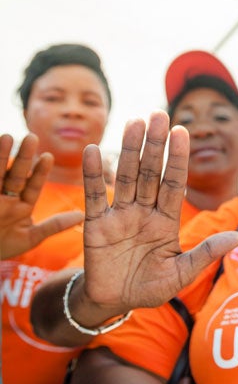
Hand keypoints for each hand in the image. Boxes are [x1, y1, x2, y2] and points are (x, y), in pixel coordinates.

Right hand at [0, 133, 82, 258]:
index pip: (32, 185)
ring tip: (6, 136)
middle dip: (23, 157)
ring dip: (1, 156)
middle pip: (15, 174)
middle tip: (32, 137)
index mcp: (21, 205)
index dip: (39, 171)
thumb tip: (82, 215)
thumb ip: (54, 226)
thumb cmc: (2, 248)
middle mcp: (5, 198)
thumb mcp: (30, 238)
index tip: (48, 156)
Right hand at [79, 112, 237, 317]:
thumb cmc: (151, 287)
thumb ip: (206, 253)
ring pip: (125, 177)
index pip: (174, 183)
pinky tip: (94, 151)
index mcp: (166, 221)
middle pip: (149, 173)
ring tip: (133, 123)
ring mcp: (120, 216)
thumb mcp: (182, 273)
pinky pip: (94, 197)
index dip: (177, 158)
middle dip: (154, 145)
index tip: (182, 131)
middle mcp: (144, 212)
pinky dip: (94, 175)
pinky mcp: (96, 226)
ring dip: (127, 151)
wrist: (116, 303)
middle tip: (158, 114)